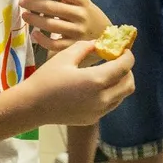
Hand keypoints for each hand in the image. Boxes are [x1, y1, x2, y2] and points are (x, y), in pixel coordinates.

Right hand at [18, 40, 134, 125]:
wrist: (33, 106)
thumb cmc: (46, 78)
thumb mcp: (63, 57)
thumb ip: (84, 47)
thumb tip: (98, 44)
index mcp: (96, 80)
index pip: (124, 67)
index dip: (127, 56)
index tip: (123, 49)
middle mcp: (102, 98)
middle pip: (129, 83)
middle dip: (127, 70)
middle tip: (117, 61)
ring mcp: (99, 111)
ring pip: (122, 95)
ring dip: (120, 82)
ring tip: (108, 73)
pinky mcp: (94, 118)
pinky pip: (111, 104)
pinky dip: (111, 93)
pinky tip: (96, 86)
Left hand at [19, 0, 110, 51]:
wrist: (110, 38)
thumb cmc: (89, 17)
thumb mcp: (82, 4)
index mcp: (82, 1)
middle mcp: (81, 15)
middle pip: (52, 7)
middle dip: (33, 3)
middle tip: (22, 2)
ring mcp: (78, 32)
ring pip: (51, 25)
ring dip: (35, 19)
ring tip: (25, 15)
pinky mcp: (75, 46)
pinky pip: (55, 44)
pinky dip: (42, 39)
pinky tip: (34, 34)